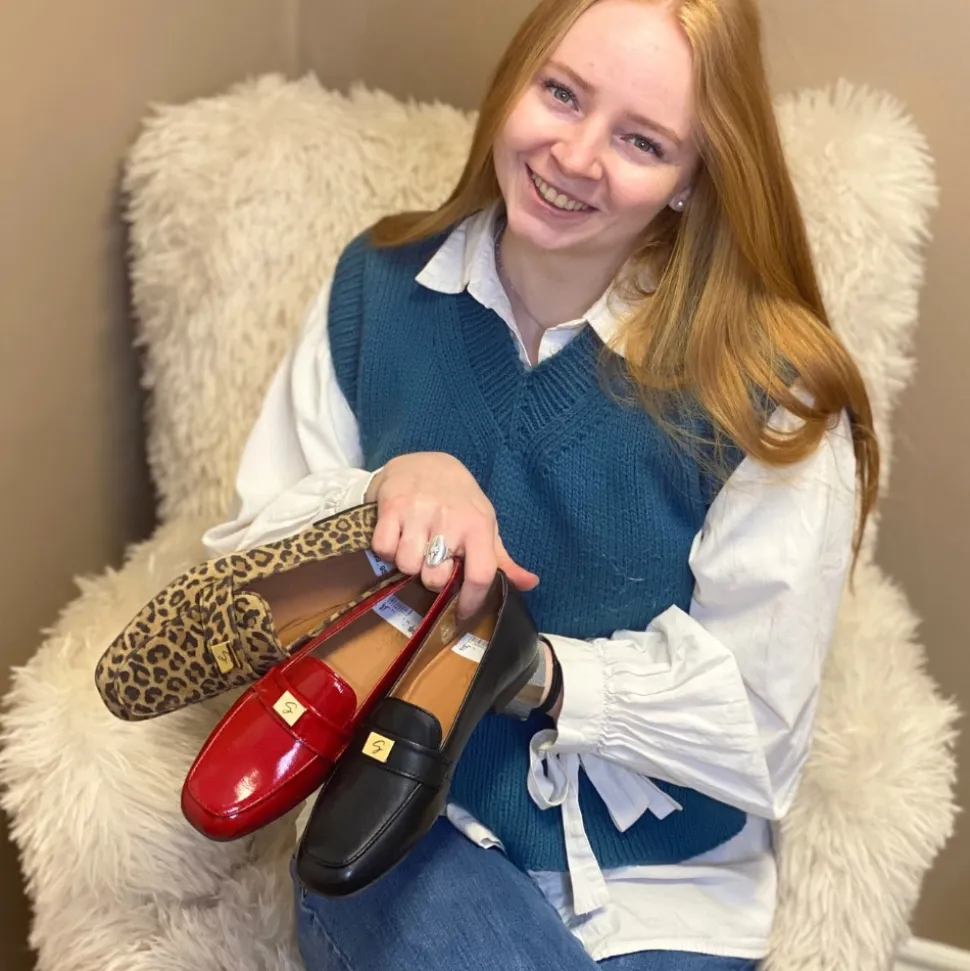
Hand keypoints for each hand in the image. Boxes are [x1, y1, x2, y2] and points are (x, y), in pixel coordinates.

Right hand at [365, 452, 538, 617]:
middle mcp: (449, 519)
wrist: (426, 461)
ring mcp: (418, 513)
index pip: (480, 576)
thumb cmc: (459, 500)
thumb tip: (530, 584)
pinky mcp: (391, 507)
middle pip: (435, 578)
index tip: (461, 614)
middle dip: (432, 579)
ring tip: (415, 549)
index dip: (471, 602)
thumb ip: (502, 558)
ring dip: (408, 565)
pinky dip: (387, 551)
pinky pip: (384, 549)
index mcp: (478, 526)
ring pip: (407, 566)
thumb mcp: (484, 523)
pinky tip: (397, 539)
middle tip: (433, 564)